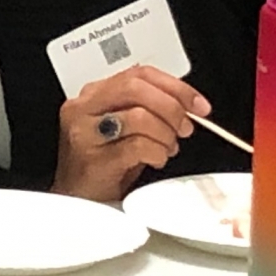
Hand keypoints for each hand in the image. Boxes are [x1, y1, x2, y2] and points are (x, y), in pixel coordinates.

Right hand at [52, 66, 206, 203]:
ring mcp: (85, 134)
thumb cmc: (102, 165)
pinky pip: (138, 146)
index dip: (175, 86)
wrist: (77, 201)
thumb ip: (148, 108)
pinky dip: (157, 152)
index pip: (138, 74)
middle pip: (136, 88)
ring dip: (165, 134)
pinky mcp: (94, 160)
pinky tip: (156, 160)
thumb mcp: (124, 128)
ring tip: (167, 148)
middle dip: (171, 107)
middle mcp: (83, 108)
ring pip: (140, 116)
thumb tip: (187, 105)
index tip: (198, 104)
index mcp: (93, 94)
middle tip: (185, 127)